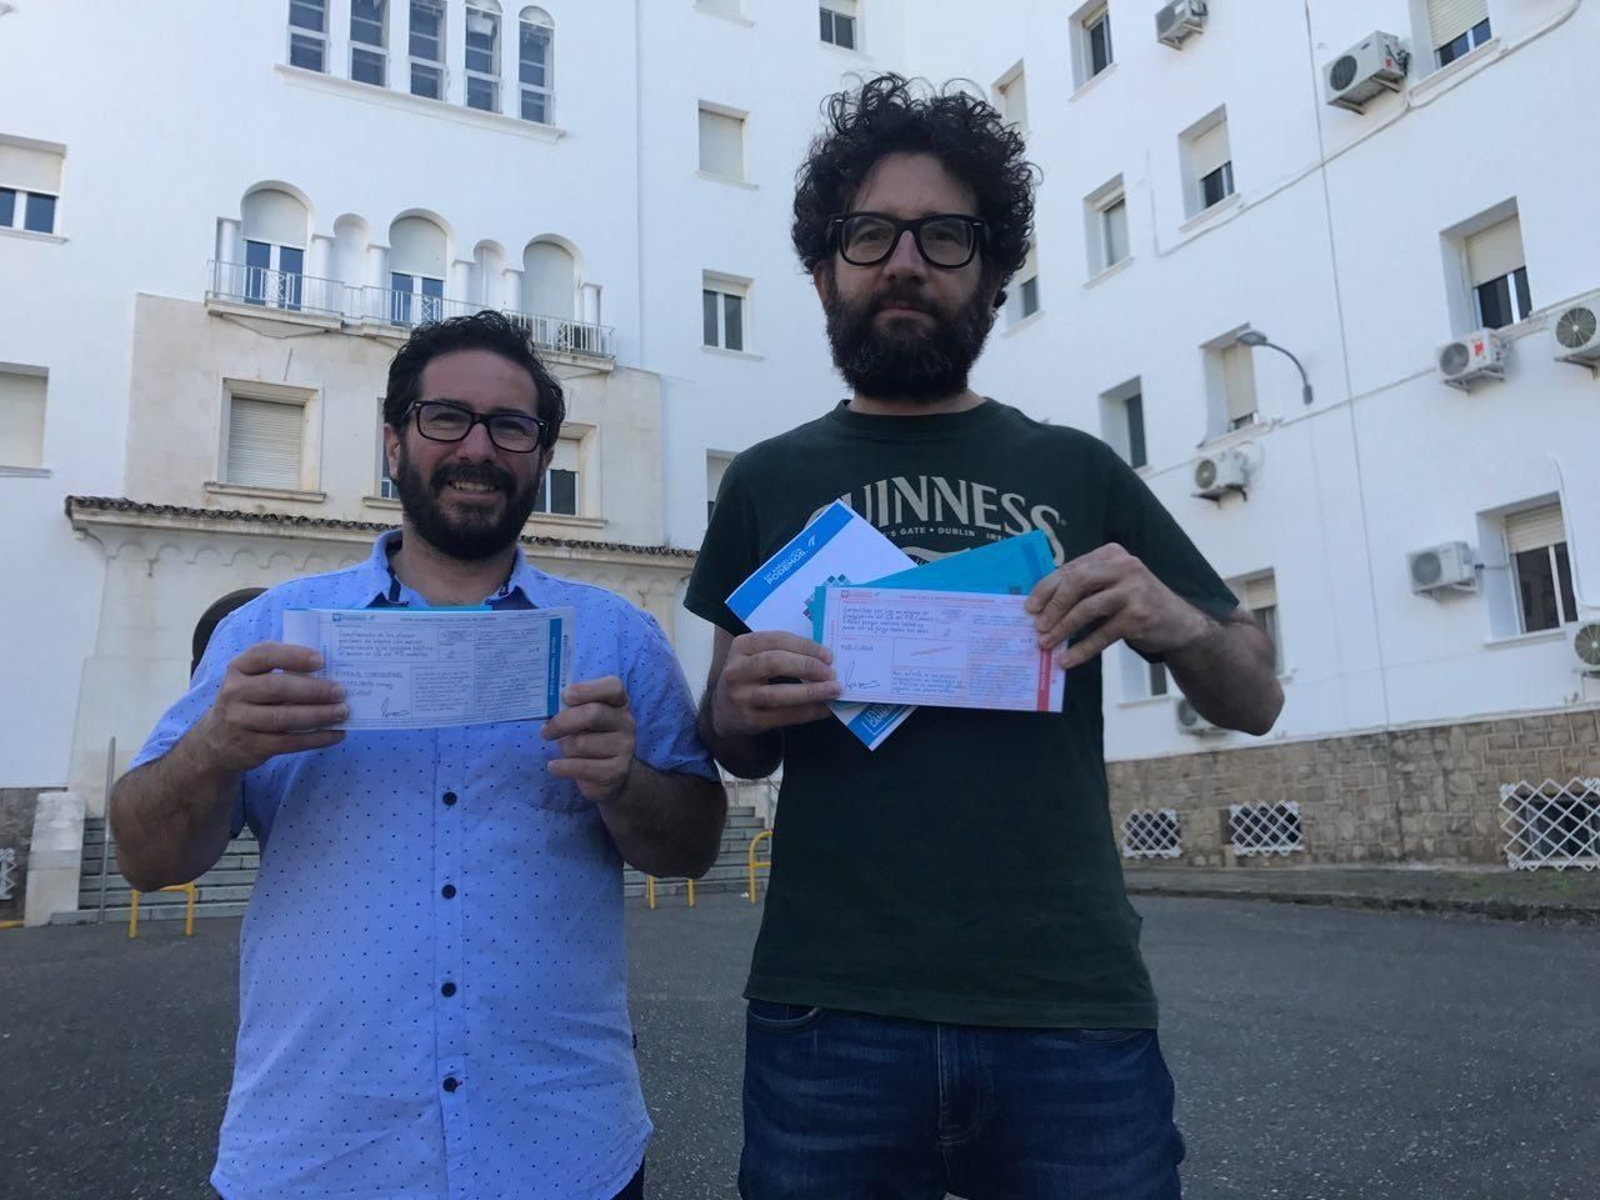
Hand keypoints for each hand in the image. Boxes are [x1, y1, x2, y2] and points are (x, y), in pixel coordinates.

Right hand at [191, 643, 347, 773]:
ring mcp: (240, 721)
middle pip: (276, 688)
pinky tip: (336, 734)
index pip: (263, 654)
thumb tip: (331, 674)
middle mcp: (235, 693)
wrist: (217, 741)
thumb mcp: (254, 680)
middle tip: (340, 691)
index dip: (293, 655)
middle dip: (313, 689)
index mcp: (238, 668)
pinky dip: (316, 738)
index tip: (320, 660)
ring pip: (283, 718)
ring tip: (342, 712)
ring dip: (318, 715)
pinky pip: (288, 742)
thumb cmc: (249, 701)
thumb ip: (283, 673)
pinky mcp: (251, 747)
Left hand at [541, 677, 636, 803]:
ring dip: (565, 748)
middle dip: (562, 722)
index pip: (613, 687)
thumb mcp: (581, 718)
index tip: (566, 696)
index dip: (588, 689)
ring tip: (566, 750)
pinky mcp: (617, 770)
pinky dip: (563, 767)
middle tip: (545, 731)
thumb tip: (548, 705)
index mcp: (618, 703)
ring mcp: (625, 747)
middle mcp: (626, 722)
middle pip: (593, 714)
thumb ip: (571, 708)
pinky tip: (554, 766)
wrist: (607, 773)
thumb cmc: (589, 737)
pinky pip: (582, 767)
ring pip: (582, 743)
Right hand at [711, 631, 841, 737]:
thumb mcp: (755, 656)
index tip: (828, 655)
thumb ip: (783, 651)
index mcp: (741, 646)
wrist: (724, 712)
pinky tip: (825, 708)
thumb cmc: (750, 677)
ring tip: (834, 690)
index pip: (776, 640)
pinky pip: (785, 715)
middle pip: (775, 663)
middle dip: (808, 666)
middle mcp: (736, 670)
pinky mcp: (750, 720)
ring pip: (779, 693)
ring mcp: (741, 697)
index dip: (804, 646)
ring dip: (811, 691)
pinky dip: (809, 711)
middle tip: (831, 672)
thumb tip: (825, 657)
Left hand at [1025, 543, 1210, 669]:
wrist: (1178, 623)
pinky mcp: (1139, 617)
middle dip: (1052, 606)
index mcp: (1111, 555)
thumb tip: (1040, 607)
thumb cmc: (1135, 603)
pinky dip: (1082, 649)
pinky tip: (1067, 660)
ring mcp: (1134, 591)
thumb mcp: (1112, 585)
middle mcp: (1124, 567)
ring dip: (1062, 628)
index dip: (1046, 589)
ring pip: (1087, 608)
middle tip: (1037, 626)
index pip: (1071, 569)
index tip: (1029, 607)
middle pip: (1077, 582)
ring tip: (1046, 643)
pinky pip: (1102, 634)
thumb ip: (1084, 588)